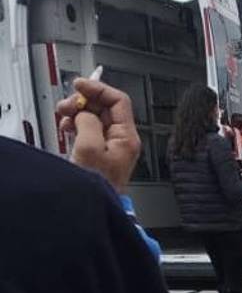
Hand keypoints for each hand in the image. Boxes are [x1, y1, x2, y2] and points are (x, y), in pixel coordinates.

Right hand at [57, 79, 140, 193]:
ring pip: (96, 118)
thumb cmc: (97, 185)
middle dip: (84, 101)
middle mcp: (122, 140)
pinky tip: (67, 128)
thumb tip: (84, 113)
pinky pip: (90, 130)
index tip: (80, 85)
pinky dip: (77, 125)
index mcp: (127, 137)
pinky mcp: (100, 153)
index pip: (119, 101)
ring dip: (78, 113)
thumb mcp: (89, 148)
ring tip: (63, 118)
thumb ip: (88, 123)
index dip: (99, 89)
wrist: (95, 208)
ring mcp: (112, 146)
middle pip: (106, 108)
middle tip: (65, 105)